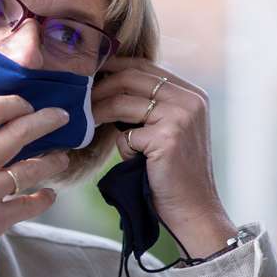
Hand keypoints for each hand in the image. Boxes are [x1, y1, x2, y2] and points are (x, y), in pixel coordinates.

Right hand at [0, 95, 69, 276]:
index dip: (16, 103)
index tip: (28, 107)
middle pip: (18, 132)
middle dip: (47, 120)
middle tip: (62, 117)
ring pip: (32, 167)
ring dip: (53, 161)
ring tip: (62, 159)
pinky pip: (32, 204)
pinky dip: (45, 198)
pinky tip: (48, 195)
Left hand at [91, 57, 236, 257]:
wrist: (195, 209)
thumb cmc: (175, 173)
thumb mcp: (169, 130)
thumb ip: (151, 106)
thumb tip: (109, 87)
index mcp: (192, 94)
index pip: (145, 66)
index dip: (114, 66)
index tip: (91, 74)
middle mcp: (190, 100)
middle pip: (132, 76)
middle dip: (100, 86)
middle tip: (81, 99)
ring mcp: (180, 116)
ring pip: (123, 101)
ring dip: (99, 112)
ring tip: (88, 122)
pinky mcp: (167, 137)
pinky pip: (126, 135)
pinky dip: (122, 148)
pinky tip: (131, 160)